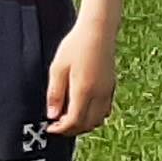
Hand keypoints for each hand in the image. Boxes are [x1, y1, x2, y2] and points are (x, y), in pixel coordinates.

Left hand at [44, 21, 117, 135]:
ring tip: (69, 116)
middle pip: (87, 124)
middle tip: (58, 125)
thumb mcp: (57, 68)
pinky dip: (93, 116)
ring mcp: (107, 91)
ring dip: (83, 124)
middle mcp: (98, 95)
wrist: (98, 31)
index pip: (74, 122)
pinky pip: (104, 110)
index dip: (61, 129)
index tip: (50, 127)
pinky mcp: (111, 86)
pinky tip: (82, 107)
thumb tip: (52, 115)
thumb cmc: (76, 46)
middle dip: (72, 130)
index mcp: (83, 91)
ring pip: (98, 120)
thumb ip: (55, 93)